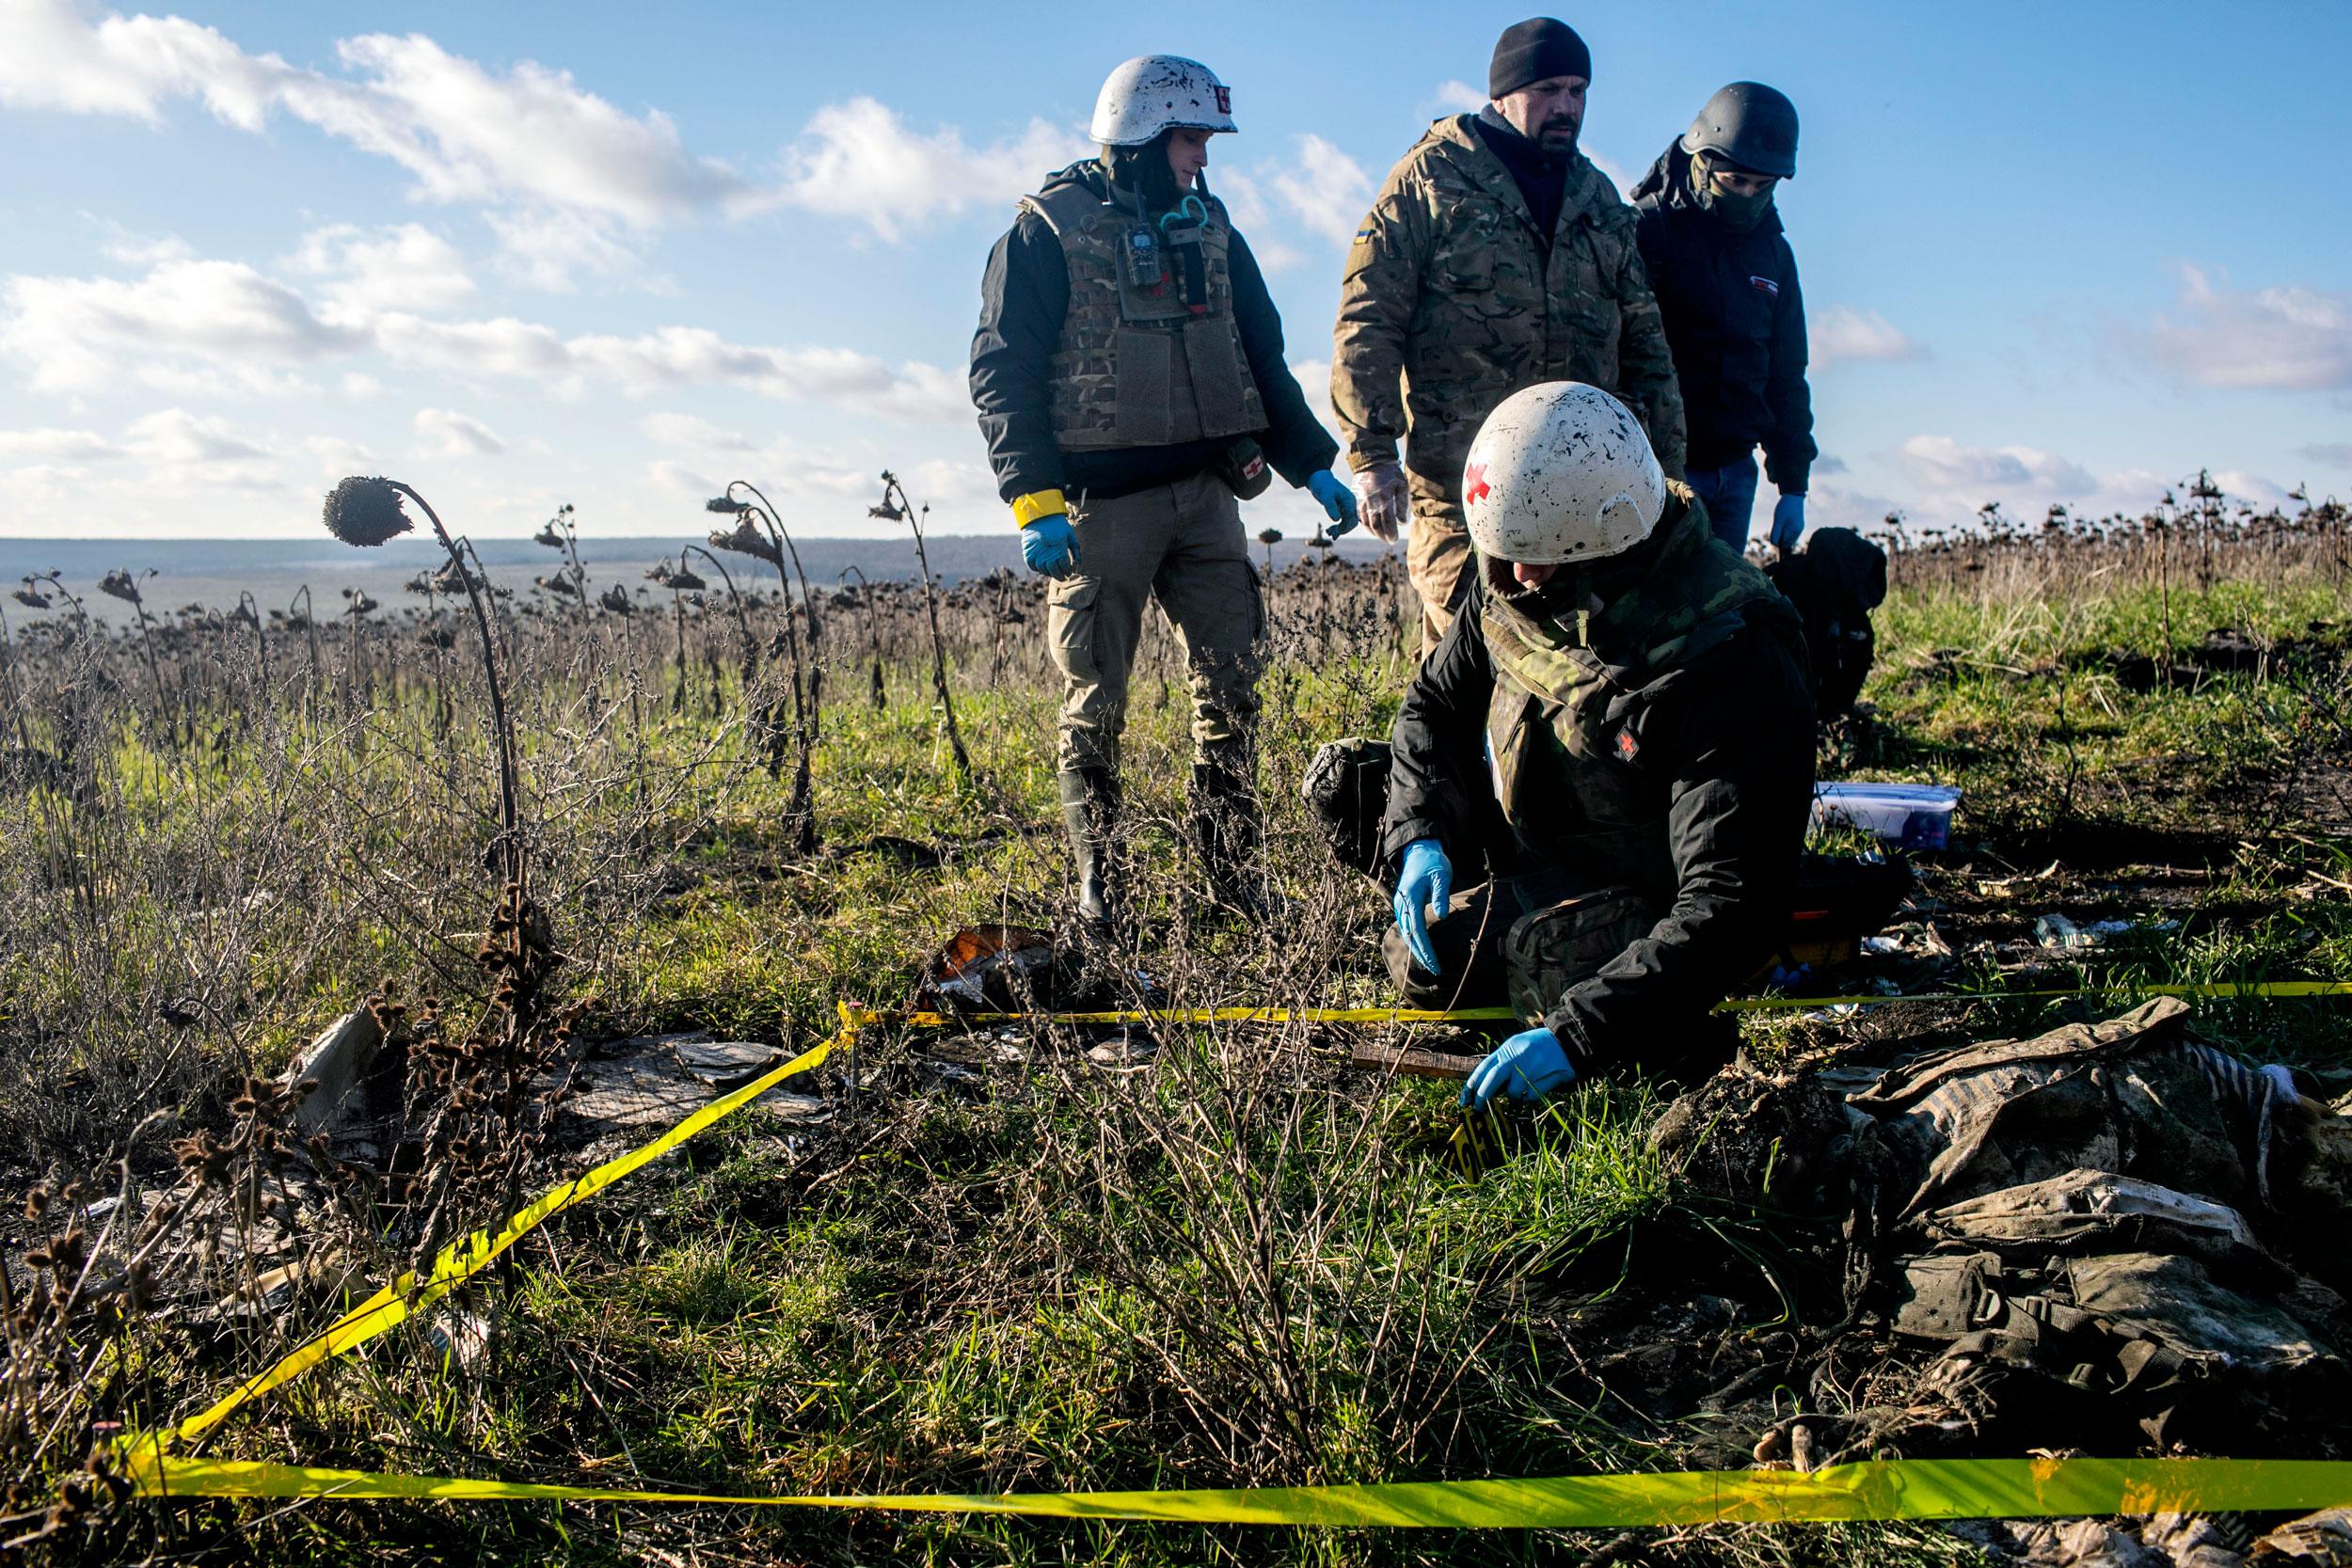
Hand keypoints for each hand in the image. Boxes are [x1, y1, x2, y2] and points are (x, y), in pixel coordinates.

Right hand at [1020, 514, 1079, 578]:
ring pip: (1043, 570)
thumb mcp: (1070, 535)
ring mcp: (1036, 553)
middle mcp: (1046, 552)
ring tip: (1053, 571)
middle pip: (1054, 571)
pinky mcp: (1027, 553)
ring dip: (1049, 573)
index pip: (1064, 566)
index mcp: (1059, 547)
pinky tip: (1043, 567)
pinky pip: (1032, 567)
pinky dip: (1038, 569)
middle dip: (1060, 576)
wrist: (1040, 515)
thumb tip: (1077, 566)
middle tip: (1063, 576)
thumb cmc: (1058, 525)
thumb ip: (1076, 551)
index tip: (1069, 571)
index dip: (1068, 571)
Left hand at [1307, 470, 1358, 536]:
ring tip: (1329, 532)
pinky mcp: (1343, 508)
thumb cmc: (1322, 485)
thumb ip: (1331, 506)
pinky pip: (1344, 520)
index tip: (1334, 533)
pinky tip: (1330, 530)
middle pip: (1352, 522)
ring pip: (1348, 522)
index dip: (1344, 528)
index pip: (1352, 518)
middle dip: (1343, 529)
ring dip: (1340, 529)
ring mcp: (1347, 506)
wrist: (1320, 479)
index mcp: (1349, 500)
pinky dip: (1338, 526)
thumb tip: (1336, 519)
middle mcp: (1350, 503)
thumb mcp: (1325, 495)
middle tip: (1331, 534)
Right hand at [1353, 461, 1407, 543]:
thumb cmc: (1391, 473)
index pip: (1388, 522)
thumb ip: (1402, 504)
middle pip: (1376, 525)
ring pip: (1366, 522)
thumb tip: (1402, 521)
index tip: (1395, 539)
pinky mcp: (1358, 499)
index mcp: (1385, 499)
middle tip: (1389, 540)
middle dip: (1383, 536)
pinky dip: (1365, 524)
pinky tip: (1371, 527)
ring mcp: (1363, 501)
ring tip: (1381, 536)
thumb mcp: (1401, 485)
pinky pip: (1360, 516)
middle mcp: (1372, 502)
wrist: (1373, 461)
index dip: (1391, 533)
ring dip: (1374, 532)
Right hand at [1392, 838, 1451, 975]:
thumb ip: (1440, 895)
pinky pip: (1406, 927)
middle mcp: (1402, 905)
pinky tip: (1423, 948)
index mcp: (1410, 899)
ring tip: (1430, 963)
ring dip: (1417, 949)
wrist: (1419, 851)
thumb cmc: (1432, 862)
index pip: (1417, 931)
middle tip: (1435, 969)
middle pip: (1409, 936)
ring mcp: (1401, 906)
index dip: (1426, 949)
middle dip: (1421, 955)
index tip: (1435, 963)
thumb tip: (1442, 916)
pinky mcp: (1403, 906)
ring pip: (1406, 933)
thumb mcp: (1441, 875)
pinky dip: (1414, 940)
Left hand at [1461, 1027, 1576, 1107]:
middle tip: (1479, 1109)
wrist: (1566, 1039)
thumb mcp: (1516, 1046)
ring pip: (1512, 1092)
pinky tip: (1530, 1094)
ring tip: (1515, 1098)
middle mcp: (1516, 1057)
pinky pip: (1530, 1096)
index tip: (1465, 1099)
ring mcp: (1531, 1068)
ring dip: (1512, 1099)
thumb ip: (1502, 1061)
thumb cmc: (1538, 1045)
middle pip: (1492, 1080)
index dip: (1472, 1085)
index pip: (1483, 1068)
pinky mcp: (1545, 1077)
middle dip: (1483, 1097)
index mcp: (1507, 1049)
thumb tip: (1484, 1084)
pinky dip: (1527, 1099)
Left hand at [1769, 493, 1805, 550]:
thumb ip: (1776, 534)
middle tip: (1777, 526)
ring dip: (1782, 534)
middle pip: (1786, 542)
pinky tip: (1784, 522)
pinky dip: (1785, 530)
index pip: (1783, 544)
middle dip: (1780, 537)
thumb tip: (1774, 544)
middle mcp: (1798, 532)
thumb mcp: (1778, 521)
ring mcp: (1799, 529)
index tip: (1774, 530)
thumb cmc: (1784, 508)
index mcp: (1794, 531)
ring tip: (1781, 523)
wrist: (1793, 496)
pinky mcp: (1798, 526)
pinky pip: (1790, 533)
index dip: (1776, 539)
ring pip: (1788, 538)